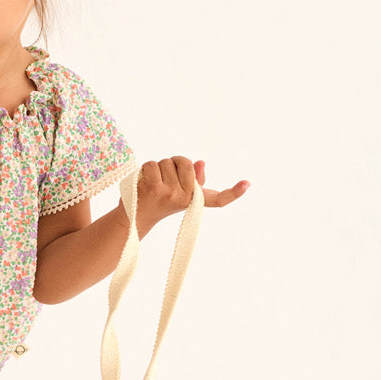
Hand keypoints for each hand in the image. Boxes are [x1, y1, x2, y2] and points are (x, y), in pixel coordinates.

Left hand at [132, 156, 249, 232]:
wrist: (133, 218)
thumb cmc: (155, 201)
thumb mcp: (176, 191)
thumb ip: (191, 178)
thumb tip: (200, 163)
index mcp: (193, 200)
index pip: (218, 199)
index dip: (234, 193)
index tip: (247, 183)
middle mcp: (186, 199)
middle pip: (185, 161)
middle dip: (173, 163)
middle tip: (163, 177)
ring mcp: (171, 194)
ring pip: (166, 162)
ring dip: (157, 167)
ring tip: (151, 183)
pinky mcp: (155, 189)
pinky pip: (153, 164)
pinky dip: (145, 169)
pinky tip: (143, 183)